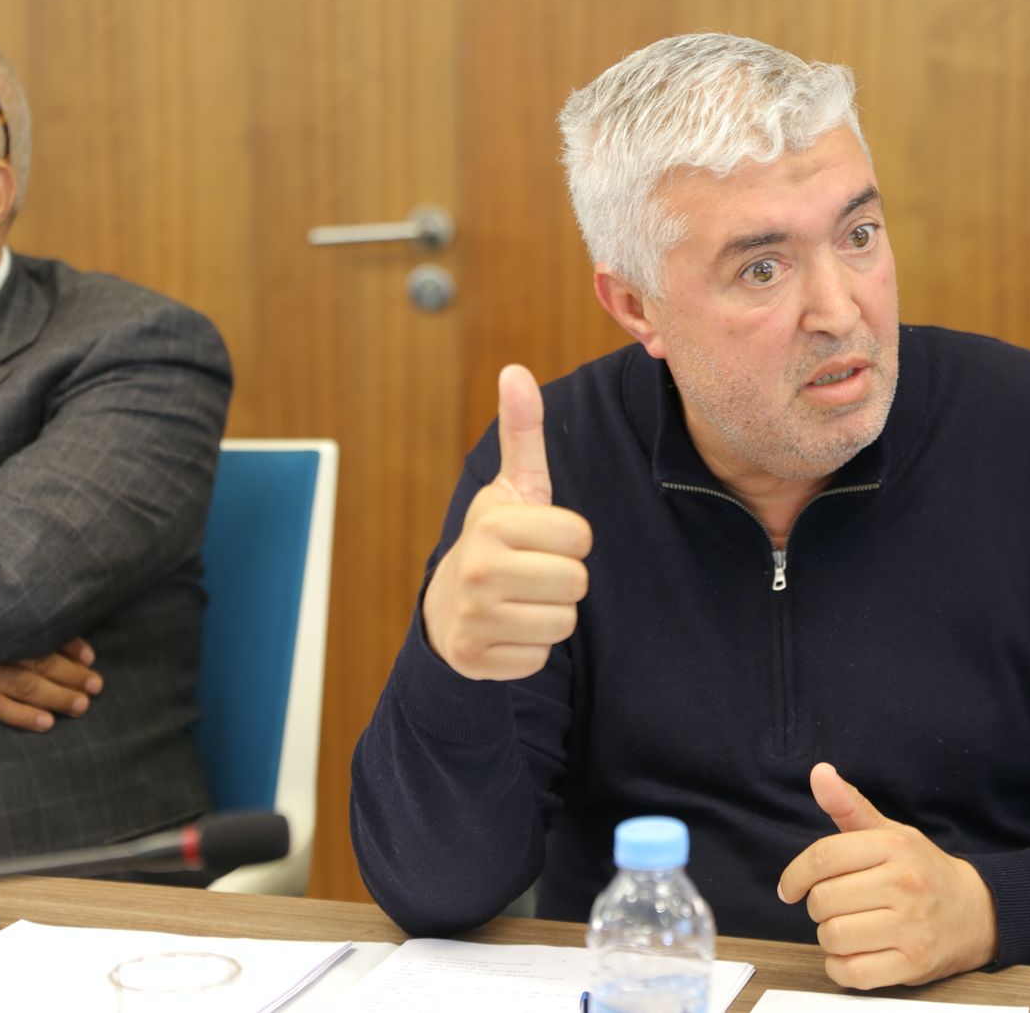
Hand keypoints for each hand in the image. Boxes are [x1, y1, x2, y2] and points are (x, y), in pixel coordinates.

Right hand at [0, 637, 103, 731]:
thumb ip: (21, 626)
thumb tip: (69, 646)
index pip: (38, 632)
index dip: (67, 644)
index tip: (90, 656)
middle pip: (35, 658)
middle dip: (69, 673)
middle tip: (96, 686)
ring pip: (20, 682)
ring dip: (54, 695)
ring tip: (81, 707)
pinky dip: (19, 714)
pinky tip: (45, 723)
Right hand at [423, 365, 592, 680]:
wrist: (449, 606)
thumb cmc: (497, 540)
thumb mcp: (513, 487)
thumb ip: (522, 432)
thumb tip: (516, 371)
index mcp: (494, 524)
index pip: (580, 536)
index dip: (570, 539)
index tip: (542, 539)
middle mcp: (479, 570)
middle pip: (576, 582)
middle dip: (564, 578)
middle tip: (534, 571)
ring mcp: (476, 617)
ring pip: (563, 622)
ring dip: (551, 614)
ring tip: (523, 599)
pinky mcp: (478, 659)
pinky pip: (541, 658)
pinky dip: (531, 648)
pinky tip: (509, 629)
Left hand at [778, 762, 998, 988]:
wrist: (976, 913)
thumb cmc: (922, 871)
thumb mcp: (890, 832)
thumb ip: (849, 805)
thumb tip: (819, 772)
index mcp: (894, 846)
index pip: (823, 858)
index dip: (795, 875)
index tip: (790, 888)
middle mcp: (904, 884)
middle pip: (823, 900)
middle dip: (818, 907)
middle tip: (836, 906)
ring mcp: (911, 927)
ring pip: (834, 937)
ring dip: (830, 937)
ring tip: (848, 928)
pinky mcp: (913, 964)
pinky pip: (852, 973)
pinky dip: (841, 967)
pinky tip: (853, 953)